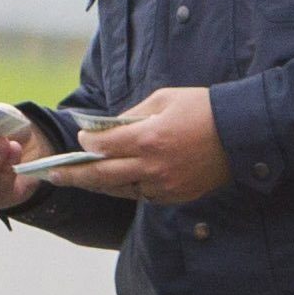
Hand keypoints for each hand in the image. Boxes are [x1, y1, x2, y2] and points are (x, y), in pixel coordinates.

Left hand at [56, 85, 225, 204]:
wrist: (242, 134)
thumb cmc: (203, 109)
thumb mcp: (164, 99)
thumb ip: (131, 115)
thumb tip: (107, 128)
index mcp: (149, 139)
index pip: (103, 147)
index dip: (88, 143)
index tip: (82, 139)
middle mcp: (153, 167)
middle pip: (102, 176)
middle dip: (74, 174)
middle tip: (52, 174)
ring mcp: (164, 185)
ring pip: (120, 190)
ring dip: (98, 185)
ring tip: (79, 179)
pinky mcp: (175, 196)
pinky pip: (142, 195)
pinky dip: (126, 188)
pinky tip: (116, 181)